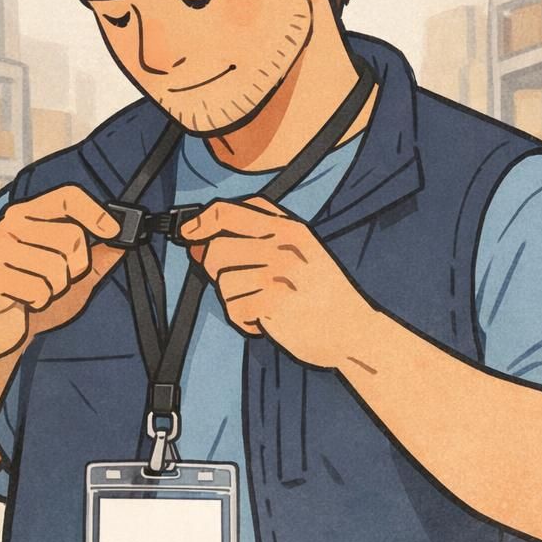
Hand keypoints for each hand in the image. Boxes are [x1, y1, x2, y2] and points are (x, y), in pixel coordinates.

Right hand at [0, 186, 124, 358]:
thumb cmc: (33, 297)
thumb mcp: (74, 277)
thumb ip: (98, 259)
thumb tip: (124, 241)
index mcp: (28, 216)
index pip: (66, 196)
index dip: (94, 211)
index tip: (114, 231)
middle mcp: (10, 225)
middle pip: (71, 236)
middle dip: (76, 268)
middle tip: (59, 279)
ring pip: (57, 266)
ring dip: (57, 289)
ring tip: (39, 291)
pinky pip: (39, 290)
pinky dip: (40, 302)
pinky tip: (26, 303)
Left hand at [182, 197, 376, 368]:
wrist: (354, 330)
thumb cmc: (322, 292)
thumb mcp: (301, 249)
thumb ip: (256, 236)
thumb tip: (198, 241)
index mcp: (289, 228)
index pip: (229, 211)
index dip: (200, 221)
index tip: (187, 233)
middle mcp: (283, 246)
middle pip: (216, 249)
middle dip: (217, 270)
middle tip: (242, 284)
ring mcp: (279, 275)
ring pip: (223, 282)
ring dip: (235, 300)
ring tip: (261, 304)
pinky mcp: (274, 304)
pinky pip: (234, 309)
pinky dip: (243, 320)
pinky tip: (264, 319)